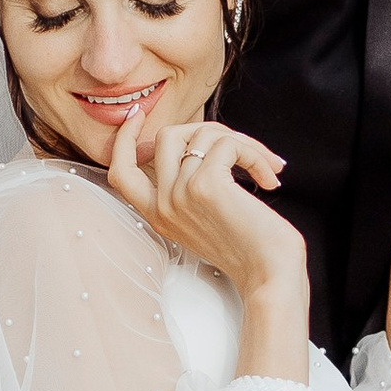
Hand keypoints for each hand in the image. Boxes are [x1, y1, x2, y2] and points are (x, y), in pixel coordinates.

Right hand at [108, 110, 310, 379]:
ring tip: (266, 165)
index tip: (137, 114)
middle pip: (166, 136)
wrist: (270, 276)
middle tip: (244, 149)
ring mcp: (180, 194)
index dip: (123, 138)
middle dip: (210, 130)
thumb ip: (189, 188)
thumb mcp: (205, 220)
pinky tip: (270, 179)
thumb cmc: (250, 249)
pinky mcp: (205, 185)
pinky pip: (228, 144)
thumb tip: (197, 140)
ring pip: (201, 132)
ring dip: (242, 141)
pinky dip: (255, 154)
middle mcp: (162, 204)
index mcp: (157, 215)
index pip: (119, 171)